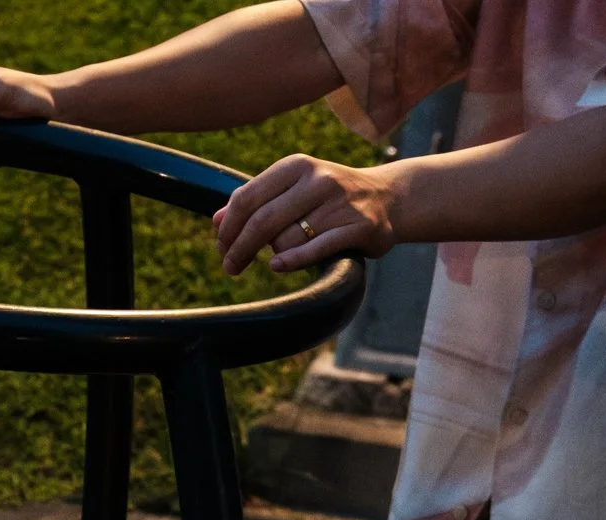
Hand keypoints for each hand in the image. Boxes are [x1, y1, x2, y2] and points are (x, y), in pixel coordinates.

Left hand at [213, 153, 399, 275]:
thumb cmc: (329, 198)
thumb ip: (257, 201)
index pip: (246, 198)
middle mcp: (318, 179)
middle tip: (230, 267)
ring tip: (281, 256)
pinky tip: (277, 266)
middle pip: (261, 220)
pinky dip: (292, 261)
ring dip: (276, 253)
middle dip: (239, 248)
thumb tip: (216, 220)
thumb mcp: (293, 191)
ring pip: (286, 238)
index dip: (228, 227)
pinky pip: (315, 248)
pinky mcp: (359, 226)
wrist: (388, 199)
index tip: (222, 248)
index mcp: (296, 166)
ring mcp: (340, 202)